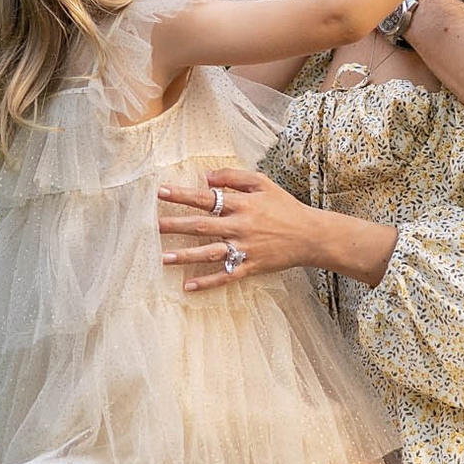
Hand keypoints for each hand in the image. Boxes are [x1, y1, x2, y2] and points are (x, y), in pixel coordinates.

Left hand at [158, 169, 325, 292]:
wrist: (311, 235)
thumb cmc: (285, 207)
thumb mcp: (263, 183)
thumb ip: (234, 177)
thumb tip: (205, 177)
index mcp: (243, 204)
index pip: (206, 197)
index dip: (182, 195)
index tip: (161, 192)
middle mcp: (241, 226)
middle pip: (202, 225)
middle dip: (176, 225)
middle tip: (152, 225)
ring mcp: (245, 248)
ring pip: (210, 253)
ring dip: (185, 255)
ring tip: (162, 257)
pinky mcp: (250, 266)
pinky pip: (225, 275)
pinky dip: (207, 282)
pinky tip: (187, 286)